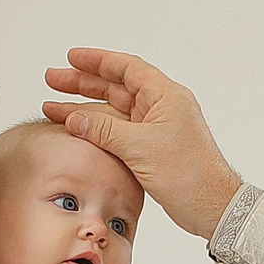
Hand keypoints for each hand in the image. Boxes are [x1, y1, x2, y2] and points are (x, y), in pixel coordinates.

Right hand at [43, 49, 244, 240]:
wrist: (211, 206)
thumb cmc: (188, 174)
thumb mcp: (140, 147)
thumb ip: (104, 130)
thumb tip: (74, 119)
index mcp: (165, 96)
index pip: (127, 68)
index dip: (97, 60)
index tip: (71, 57)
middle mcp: (160, 108)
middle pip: (114, 87)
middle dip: (82, 83)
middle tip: (53, 79)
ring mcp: (155, 129)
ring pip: (112, 111)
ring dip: (83, 109)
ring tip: (52, 107)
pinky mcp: (150, 149)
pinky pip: (116, 132)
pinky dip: (95, 130)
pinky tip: (74, 130)